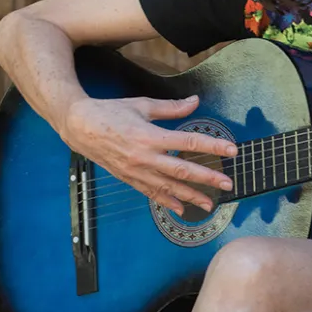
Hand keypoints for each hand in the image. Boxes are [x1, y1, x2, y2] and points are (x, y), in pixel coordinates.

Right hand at [60, 96, 236, 213]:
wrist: (80, 127)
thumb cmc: (111, 112)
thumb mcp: (143, 105)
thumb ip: (171, 108)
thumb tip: (195, 102)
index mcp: (151, 136)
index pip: (189, 143)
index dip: (213, 147)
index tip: (232, 151)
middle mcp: (145, 157)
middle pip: (183, 171)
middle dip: (208, 179)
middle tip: (228, 184)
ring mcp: (136, 171)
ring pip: (169, 188)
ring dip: (192, 197)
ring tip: (210, 203)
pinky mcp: (129, 179)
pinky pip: (151, 193)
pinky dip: (167, 202)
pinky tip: (182, 209)